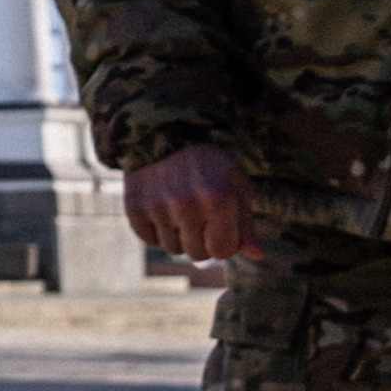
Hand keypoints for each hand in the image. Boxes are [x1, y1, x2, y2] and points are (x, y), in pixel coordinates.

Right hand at [128, 143, 255, 264]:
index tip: (220, 224)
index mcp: (219, 198)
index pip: (223, 251)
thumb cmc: (208, 164)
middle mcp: (186, 204)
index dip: (224, 241)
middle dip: (201, 240)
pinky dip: (156, 230)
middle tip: (199, 215)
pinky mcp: (134, 207)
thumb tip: (256, 255)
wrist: (162, 134)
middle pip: (197, 254)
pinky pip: (149, 239)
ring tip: (179, 208)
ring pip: (172, 248)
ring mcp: (157, 206)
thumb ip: (246, 223)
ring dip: (178, 235)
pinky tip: (161, 209)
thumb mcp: (235, 185)